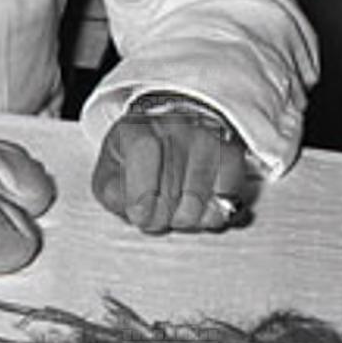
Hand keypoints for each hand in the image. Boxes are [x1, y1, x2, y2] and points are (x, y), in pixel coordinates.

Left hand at [90, 109, 248, 233]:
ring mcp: (206, 137)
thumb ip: (112, 193)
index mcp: (135, 127)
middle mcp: (173, 125)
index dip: (141, 194)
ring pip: (199, 199)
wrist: (165, 143)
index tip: (139, 212)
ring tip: (176, 207)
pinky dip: (213, 213)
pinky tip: (199, 205)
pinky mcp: (232, 154)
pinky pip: (227, 198)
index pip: (143, 151)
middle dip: (162, 215)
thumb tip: (137, 208)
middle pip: (171, 189)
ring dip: (186, 217)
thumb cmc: (134, 164)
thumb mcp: (109, 177)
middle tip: (157, 210)